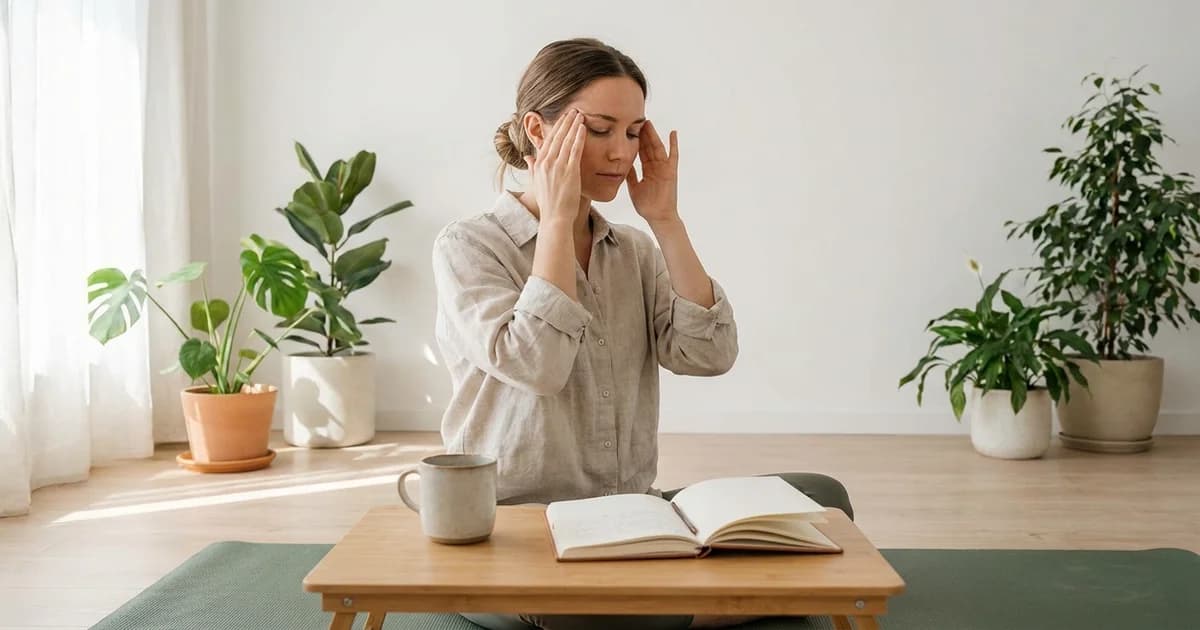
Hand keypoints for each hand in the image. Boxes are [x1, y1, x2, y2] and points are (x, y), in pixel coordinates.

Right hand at [524, 109, 585, 227]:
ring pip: (566, 140)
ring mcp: (558, 167)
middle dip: (565, 122)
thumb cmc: (548, 203)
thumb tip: (527, 158)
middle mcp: (546, 163)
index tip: (562, 118)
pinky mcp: (569, 172)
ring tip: (580, 115)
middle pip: (556, 137)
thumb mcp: (536, 184)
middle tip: (572, 110)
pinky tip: (583, 128)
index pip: (547, 141)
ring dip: (573, 125)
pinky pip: (575, 150)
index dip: (555, 128)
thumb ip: (532, 168)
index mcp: (539, 165)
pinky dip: (579, 137)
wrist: (555, 217)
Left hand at [627, 120, 679, 225]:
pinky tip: (673, 133)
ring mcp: (664, 168)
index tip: (629, 128)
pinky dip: (674, 144)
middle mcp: (656, 167)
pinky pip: (674, 155)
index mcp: (647, 170)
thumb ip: (630, 175)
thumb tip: (621, 163)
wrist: (658, 216)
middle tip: (637, 119)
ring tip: (648, 123)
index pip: (640, 151)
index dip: (635, 140)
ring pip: (658, 148)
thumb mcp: (633, 187)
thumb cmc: (647, 205)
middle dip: (643, 134)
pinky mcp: (672, 172)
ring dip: (653, 135)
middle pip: (649, 146)